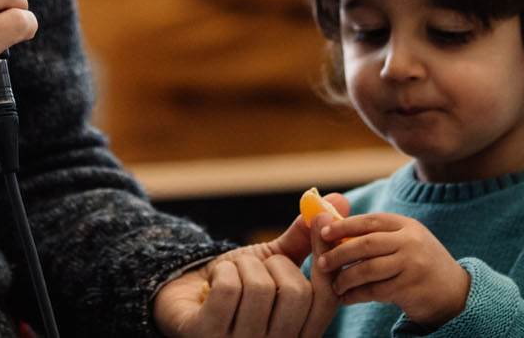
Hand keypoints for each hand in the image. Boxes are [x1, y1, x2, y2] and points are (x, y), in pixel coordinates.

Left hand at [153, 208, 338, 336]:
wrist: (187, 297)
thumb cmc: (237, 283)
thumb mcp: (273, 261)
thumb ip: (303, 238)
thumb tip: (336, 200)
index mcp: (300, 334)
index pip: (327, 299)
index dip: (326, 256)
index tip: (321, 219)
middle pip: (297, 294)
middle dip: (274, 265)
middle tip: (257, 268)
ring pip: (259, 288)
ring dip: (242, 267)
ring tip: (232, 276)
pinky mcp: (208, 337)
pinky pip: (228, 290)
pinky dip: (222, 272)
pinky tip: (213, 283)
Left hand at [314, 210, 470, 326]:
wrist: (455, 293)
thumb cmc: (421, 264)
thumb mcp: (407, 241)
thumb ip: (380, 235)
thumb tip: (336, 230)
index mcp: (407, 225)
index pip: (370, 221)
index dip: (344, 225)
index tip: (323, 232)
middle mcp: (410, 241)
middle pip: (366, 243)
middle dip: (339, 253)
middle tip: (321, 262)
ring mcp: (412, 265)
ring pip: (367, 269)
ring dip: (345, 278)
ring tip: (334, 285)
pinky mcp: (410, 288)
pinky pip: (374, 291)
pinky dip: (356, 295)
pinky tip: (347, 298)